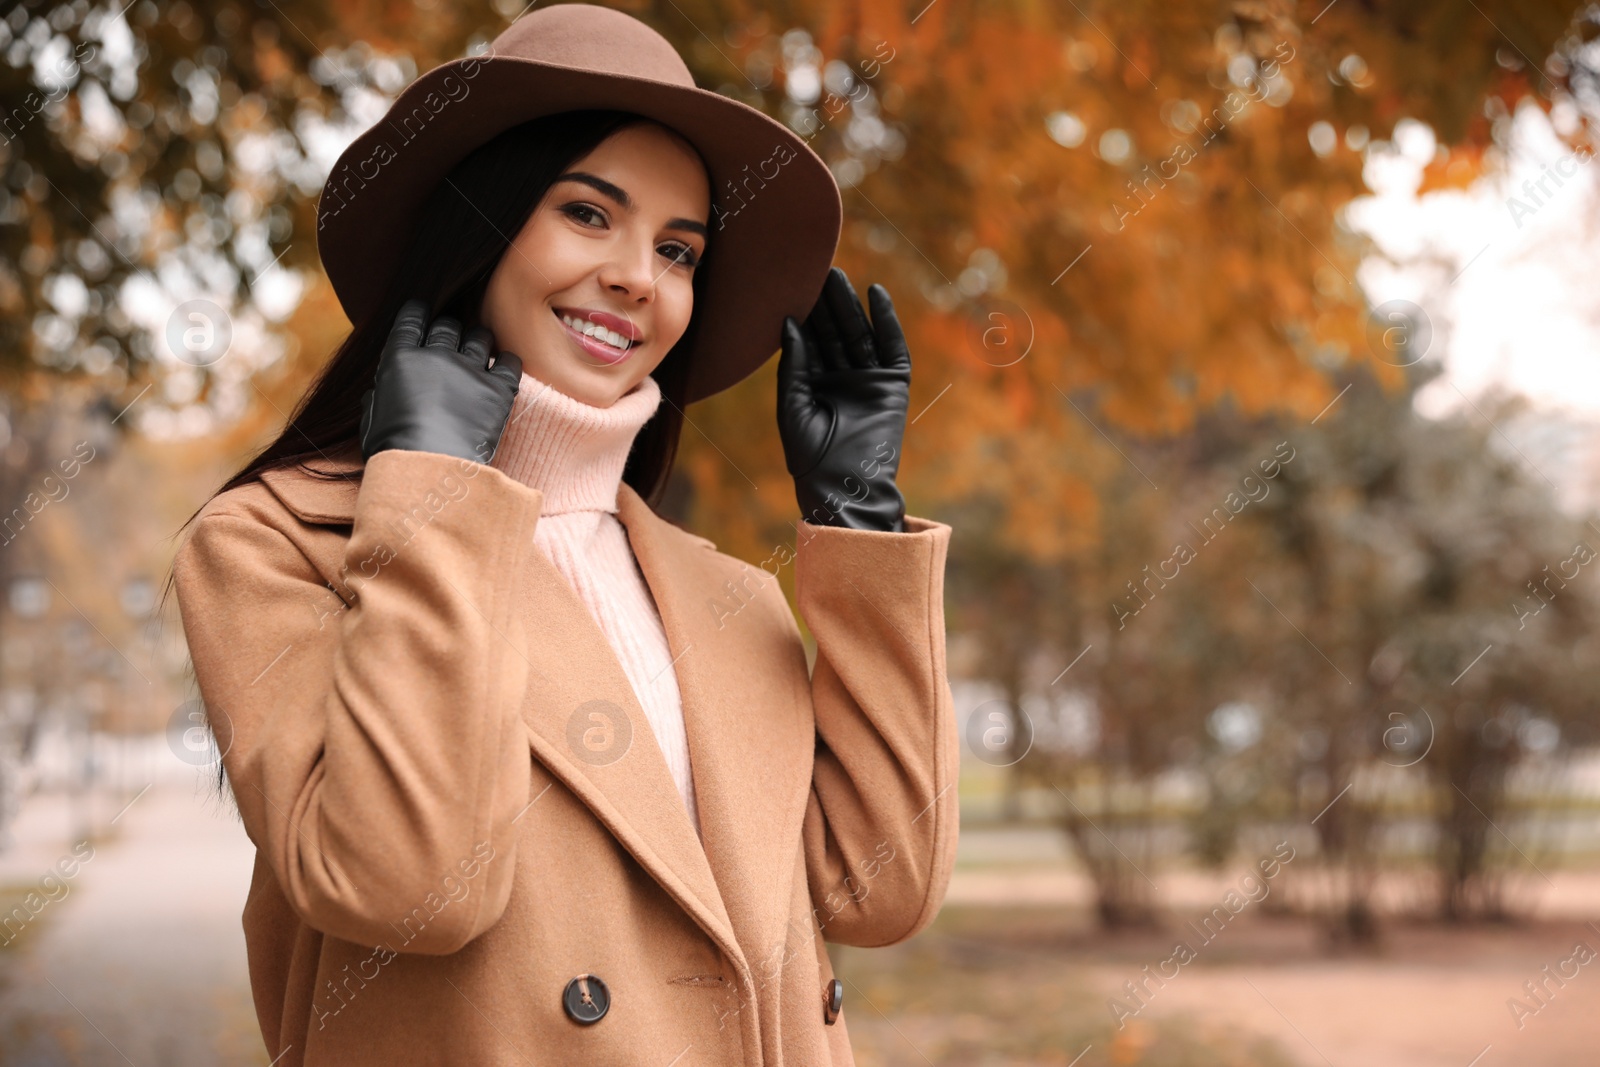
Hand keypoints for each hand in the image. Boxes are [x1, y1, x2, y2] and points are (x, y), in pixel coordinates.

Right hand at [359, 299, 523, 463]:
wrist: (431, 468)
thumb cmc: (395, 450)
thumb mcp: (373, 421)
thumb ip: (377, 399)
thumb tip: (376, 394)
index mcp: (401, 358)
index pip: (411, 320)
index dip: (417, 313)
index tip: (422, 312)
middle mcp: (436, 355)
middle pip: (447, 326)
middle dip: (448, 330)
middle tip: (451, 342)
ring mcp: (470, 369)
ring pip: (479, 337)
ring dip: (478, 341)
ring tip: (478, 351)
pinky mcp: (498, 388)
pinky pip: (509, 361)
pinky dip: (506, 361)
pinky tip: (503, 366)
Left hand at [777, 267, 909, 531]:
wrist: (843, 485)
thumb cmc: (810, 455)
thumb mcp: (792, 405)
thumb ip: (794, 364)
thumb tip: (790, 323)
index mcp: (814, 384)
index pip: (809, 341)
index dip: (803, 313)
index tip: (791, 283)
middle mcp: (841, 378)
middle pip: (834, 331)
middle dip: (826, 302)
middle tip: (814, 269)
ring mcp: (867, 380)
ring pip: (858, 333)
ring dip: (850, 304)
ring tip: (838, 275)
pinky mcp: (892, 385)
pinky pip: (891, 346)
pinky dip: (886, 321)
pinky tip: (876, 295)